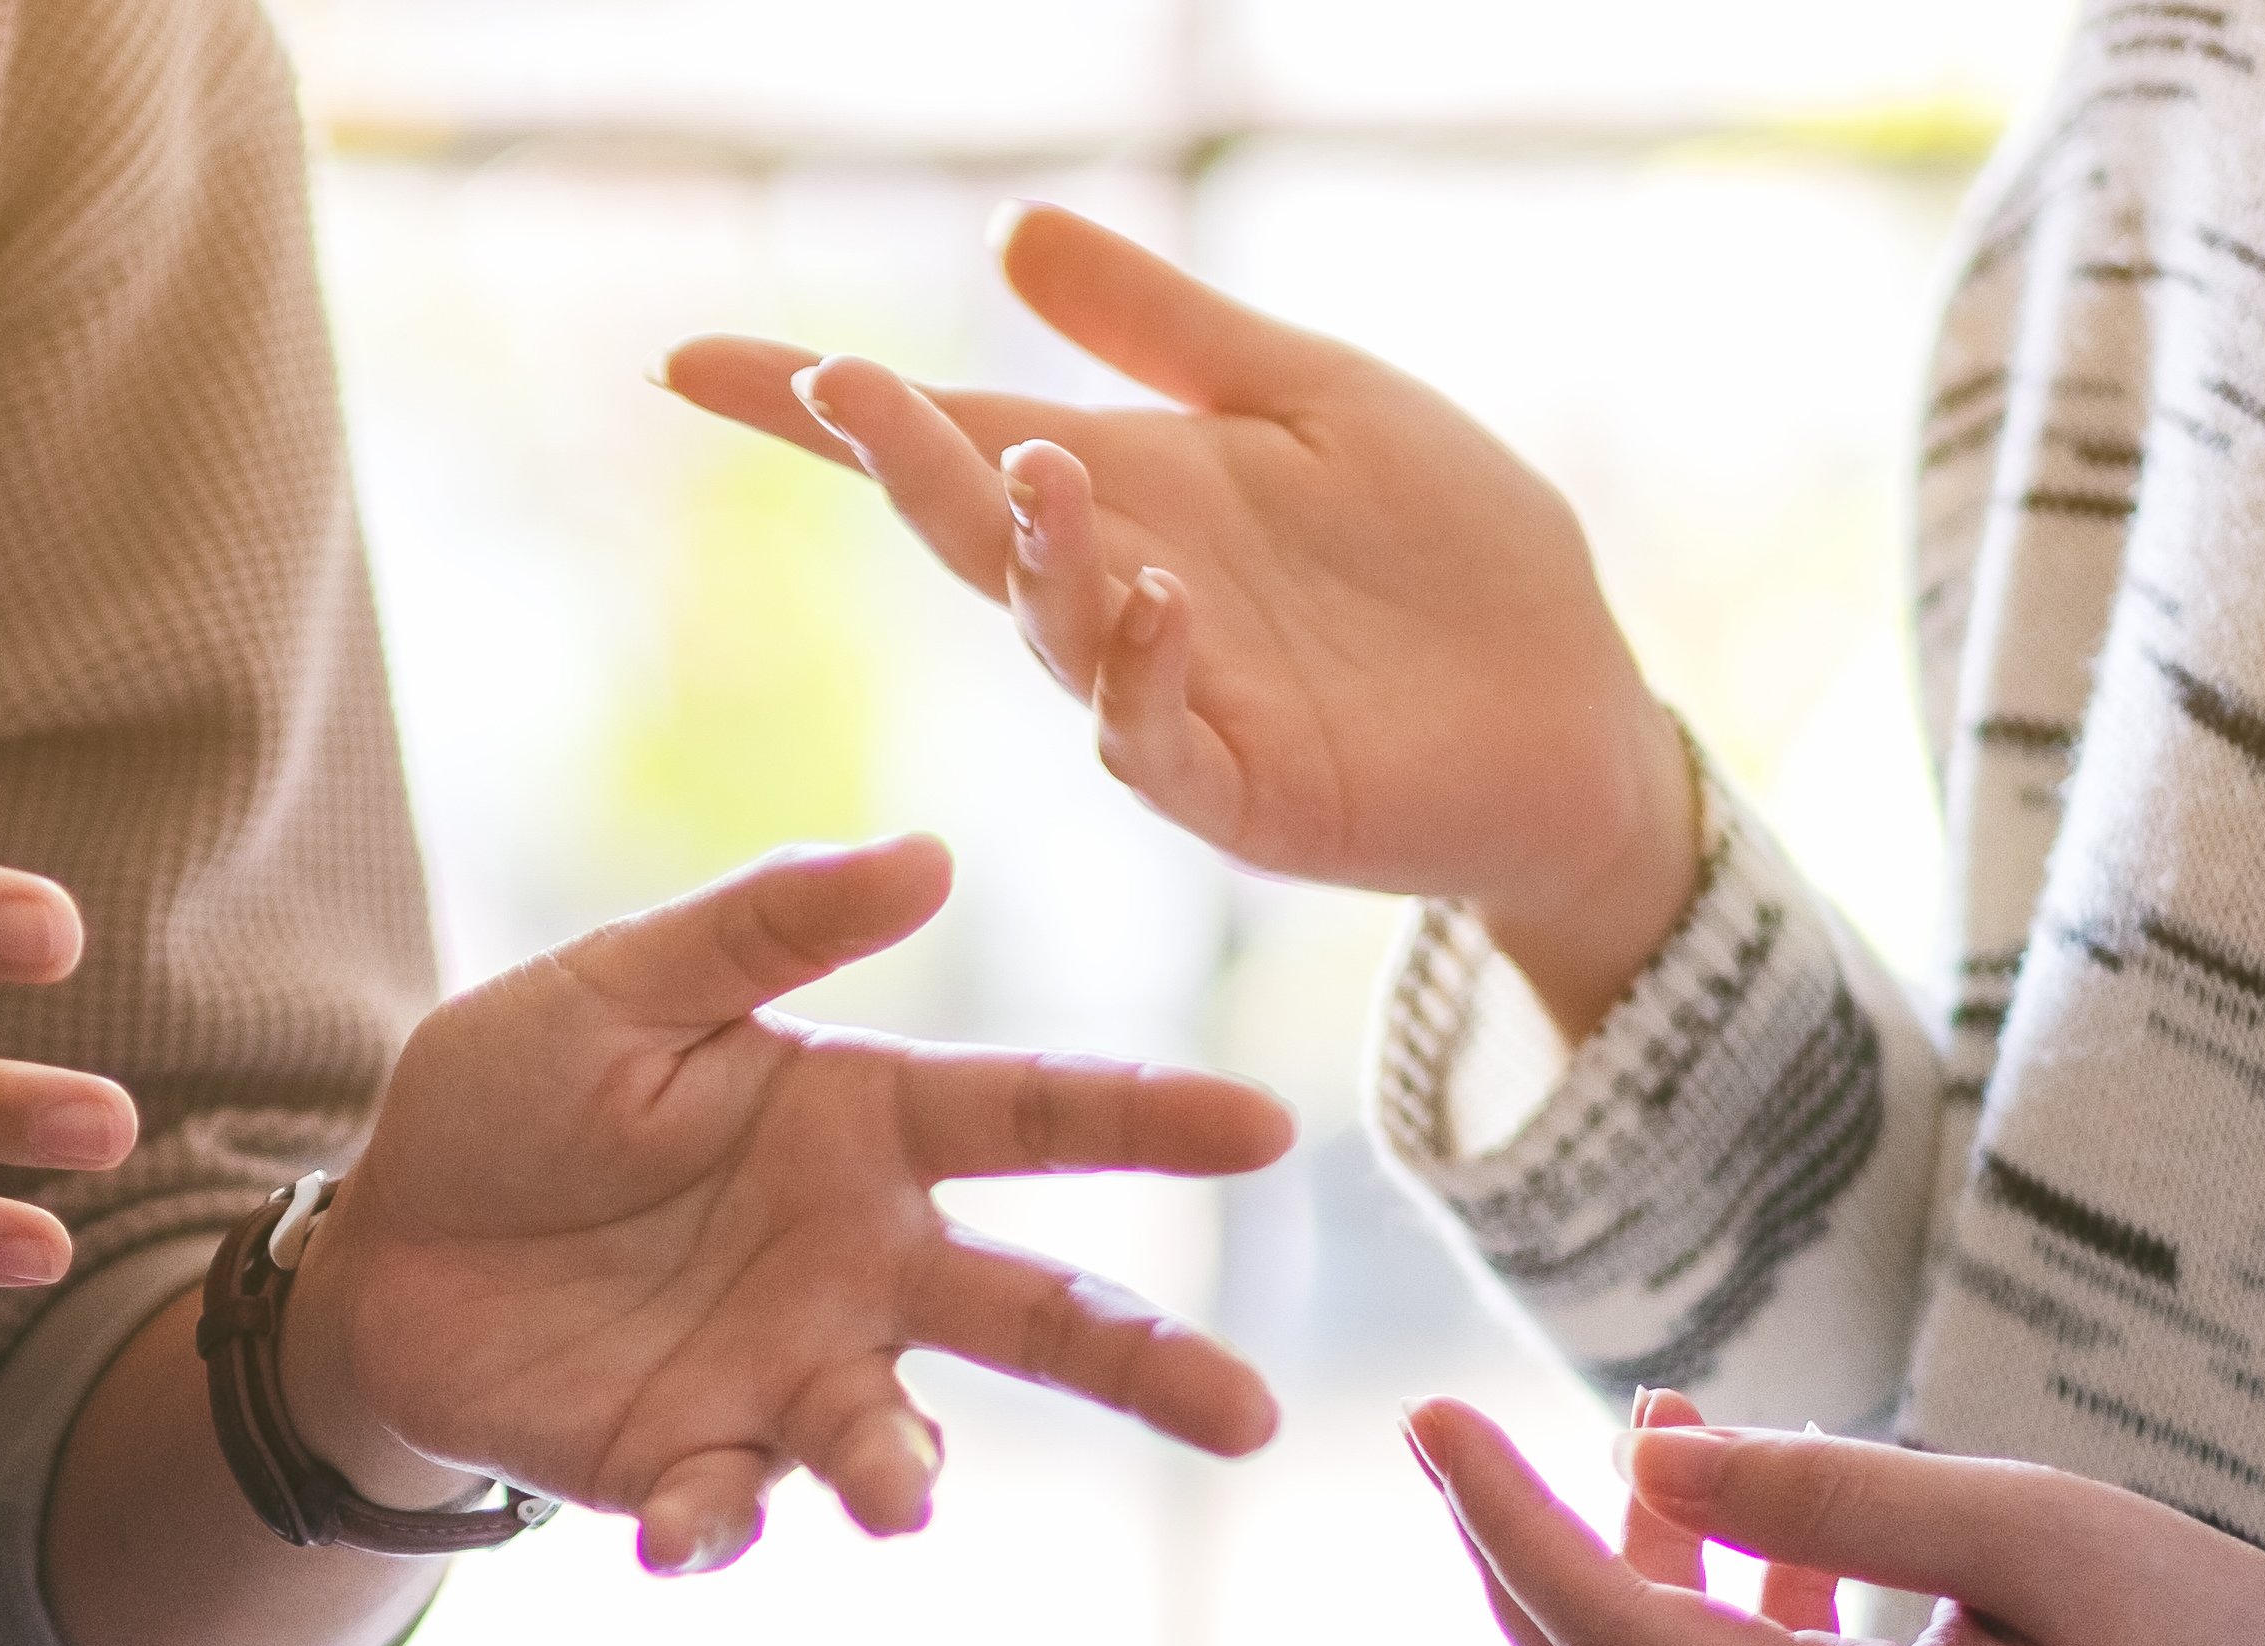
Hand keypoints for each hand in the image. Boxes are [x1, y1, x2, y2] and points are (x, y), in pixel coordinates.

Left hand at [289, 835, 1295, 1573]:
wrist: (380, 1248)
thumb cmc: (513, 1094)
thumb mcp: (620, 985)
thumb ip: (765, 927)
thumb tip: (934, 856)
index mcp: (867, 1125)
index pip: (1038, 1115)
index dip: (1152, 1119)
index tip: (1267, 1127)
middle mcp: (863, 1262)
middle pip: (1041, 1315)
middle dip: (1151, 1365)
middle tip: (1251, 1416)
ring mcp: (789, 1375)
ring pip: (898, 1439)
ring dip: (905, 1474)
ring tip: (902, 1502)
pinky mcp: (697, 1464)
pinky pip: (734, 1507)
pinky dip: (717, 1527)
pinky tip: (676, 1533)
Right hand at [663, 205, 1697, 1029]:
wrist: (1575, 707)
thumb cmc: (1447, 551)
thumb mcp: (1310, 396)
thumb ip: (1164, 329)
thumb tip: (1011, 232)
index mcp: (1121, 492)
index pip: (943, 440)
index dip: (815, 409)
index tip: (690, 362)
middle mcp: (1115, 595)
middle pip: (969, 527)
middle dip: (898, 460)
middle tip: (839, 382)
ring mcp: (1167, 702)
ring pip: (1050, 633)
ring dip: (1031, 554)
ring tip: (1036, 466)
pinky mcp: (1241, 794)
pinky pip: (1158, 745)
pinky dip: (1144, 678)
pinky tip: (1159, 602)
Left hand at [1409, 1390, 2264, 1645]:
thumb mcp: (2039, 1528)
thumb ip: (1835, 1497)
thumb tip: (1649, 1452)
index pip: (1617, 1638)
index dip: (1506, 1523)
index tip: (1428, 1417)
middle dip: (1530, 1559)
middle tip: (1488, 1433)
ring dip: (1637, 1592)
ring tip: (1676, 1445)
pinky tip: (1762, 1557)